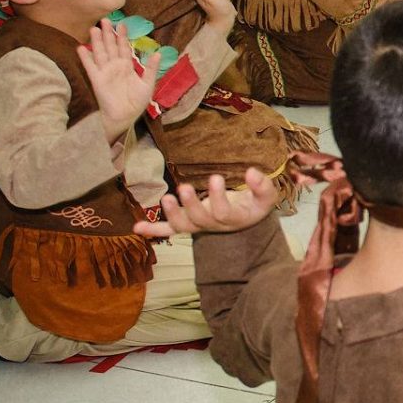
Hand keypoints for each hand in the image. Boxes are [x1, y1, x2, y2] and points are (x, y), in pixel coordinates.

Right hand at [80, 20, 161, 141]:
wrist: (125, 116)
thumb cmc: (136, 102)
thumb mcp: (148, 83)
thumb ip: (152, 68)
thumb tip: (158, 52)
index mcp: (127, 66)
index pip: (124, 48)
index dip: (122, 36)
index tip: (122, 24)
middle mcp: (115, 66)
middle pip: (110, 46)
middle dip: (108, 34)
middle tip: (105, 19)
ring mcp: (105, 72)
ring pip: (100, 53)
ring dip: (96, 41)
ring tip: (93, 28)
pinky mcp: (97, 79)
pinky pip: (90, 66)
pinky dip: (85, 57)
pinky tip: (81, 48)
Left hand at [135, 169, 279, 238]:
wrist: (246, 217)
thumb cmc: (254, 203)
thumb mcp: (266, 197)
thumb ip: (263, 186)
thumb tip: (252, 171)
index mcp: (234, 219)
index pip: (224, 212)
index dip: (218, 197)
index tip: (216, 177)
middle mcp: (214, 225)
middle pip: (201, 220)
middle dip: (191, 204)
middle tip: (184, 187)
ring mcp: (198, 225)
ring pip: (183, 226)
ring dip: (172, 214)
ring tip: (166, 198)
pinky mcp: (187, 224)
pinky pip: (169, 230)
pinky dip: (153, 231)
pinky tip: (136, 228)